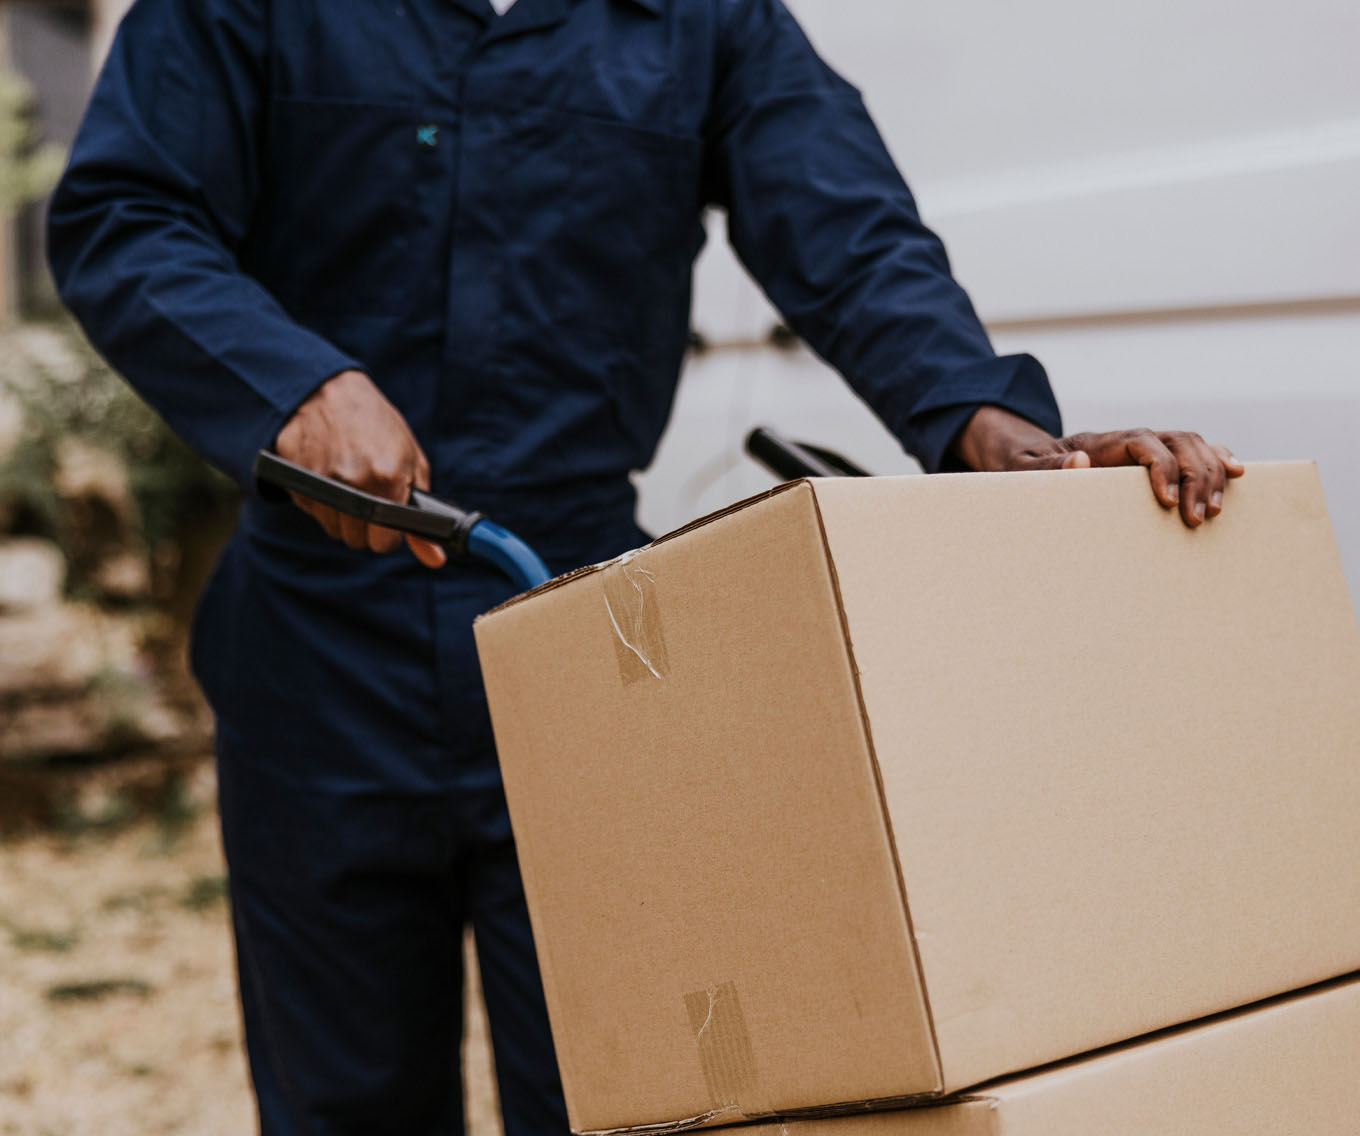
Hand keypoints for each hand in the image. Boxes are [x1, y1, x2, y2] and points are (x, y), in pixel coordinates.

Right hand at [274, 370, 446, 566]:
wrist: (328, 392)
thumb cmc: (377, 426)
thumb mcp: (411, 463)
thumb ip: (422, 514)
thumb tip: (435, 559)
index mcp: (387, 477)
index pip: (383, 542)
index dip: (389, 533)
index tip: (388, 520)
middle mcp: (352, 483)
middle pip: (357, 540)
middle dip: (366, 526)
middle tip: (368, 495)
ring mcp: (320, 482)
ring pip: (334, 529)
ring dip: (342, 515)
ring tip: (348, 480)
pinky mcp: (294, 480)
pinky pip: (312, 512)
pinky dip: (320, 501)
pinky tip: (328, 474)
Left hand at [954, 406, 1245, 527]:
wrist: (1022, 456)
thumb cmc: (1019, 467)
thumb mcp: (1019, 469)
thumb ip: (1045, 467)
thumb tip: (1079, 461)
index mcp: (1097, 442)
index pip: (1140, 442)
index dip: (1160, 466)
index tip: (1167, 500)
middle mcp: (1125, 440)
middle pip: (1175, 441)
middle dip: (1195, 476)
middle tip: (1197, 518)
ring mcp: (1142, 447)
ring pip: (1190, 444)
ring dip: (1210, 472)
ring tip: (1214, 510)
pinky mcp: (1153, 460)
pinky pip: (1193, 451)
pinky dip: (1217, 459)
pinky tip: (1236, 475)